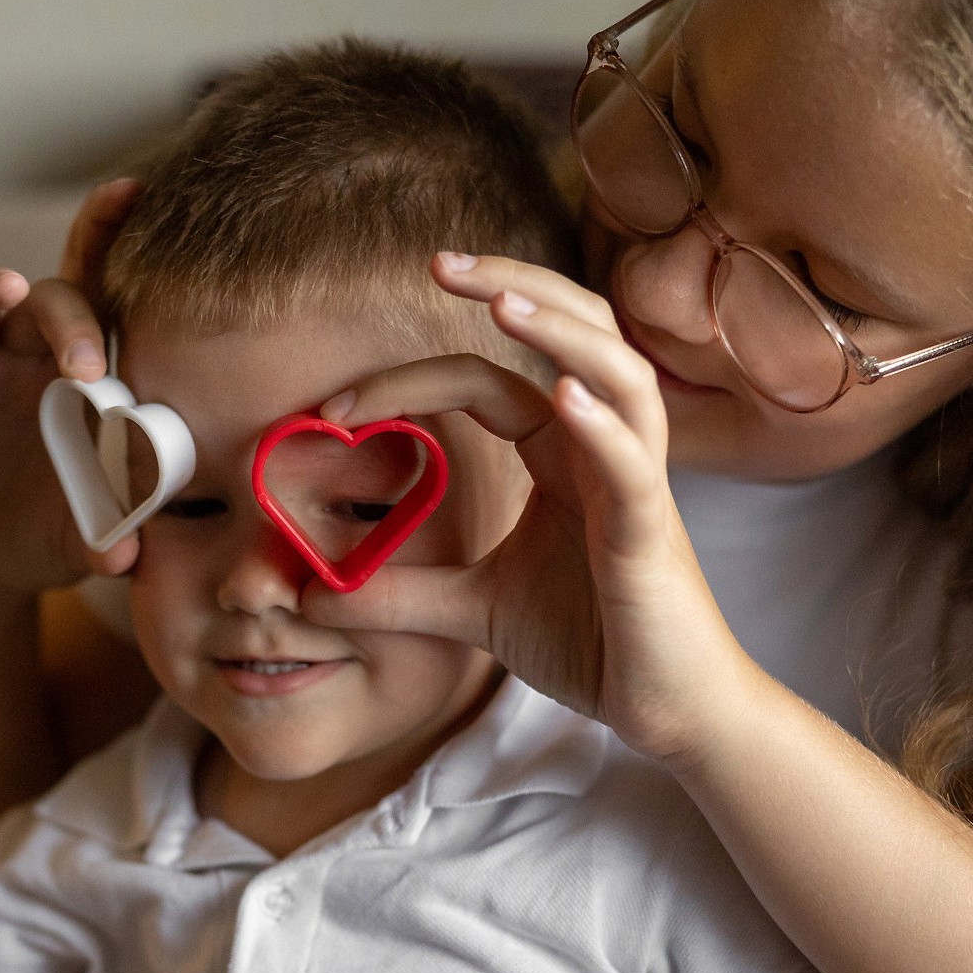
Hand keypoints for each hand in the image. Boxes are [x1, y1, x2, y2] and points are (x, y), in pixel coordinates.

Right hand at [0, 178, 141, 593]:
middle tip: (88, 370)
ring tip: (8, 288)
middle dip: (71, 322)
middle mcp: (18, 359)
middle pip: (47, 302)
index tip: (132, 192)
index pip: (100, 302)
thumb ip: (108, 536)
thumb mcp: (81, 537)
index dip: (110, 245)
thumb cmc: (42, 534)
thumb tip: (125, 557)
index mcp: (74, 379)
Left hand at [302, 254, 755, 763]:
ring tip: (501, 299)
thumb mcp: (471, 612)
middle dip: (508, 285)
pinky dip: (603, 426)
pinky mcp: (652, 536)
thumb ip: (397, 594)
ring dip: (560, 331)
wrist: (663, 710)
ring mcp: (634, 486)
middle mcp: (602, 451)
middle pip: (569, 334)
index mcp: (561, 456)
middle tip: (436, 261)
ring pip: (617, 375)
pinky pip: (633, 467)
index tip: (333, 411)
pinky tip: (562, 397)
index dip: (411, 383)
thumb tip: (308, 593)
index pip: (488, 383)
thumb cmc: (590, 642)